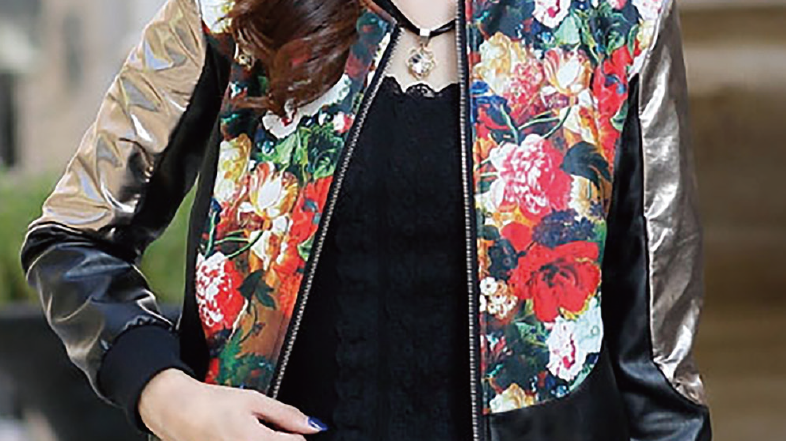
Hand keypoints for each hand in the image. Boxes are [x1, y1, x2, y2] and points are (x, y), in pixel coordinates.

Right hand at [139, 368, 326, 440]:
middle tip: (263, 428)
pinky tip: (239, 437)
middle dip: (279, 439)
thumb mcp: (254, 400)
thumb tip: (314, 425)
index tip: (289, 427)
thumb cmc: (212, 404)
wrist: (177, 412)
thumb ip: (286, 415)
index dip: (296, 433)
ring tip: (250, 432)